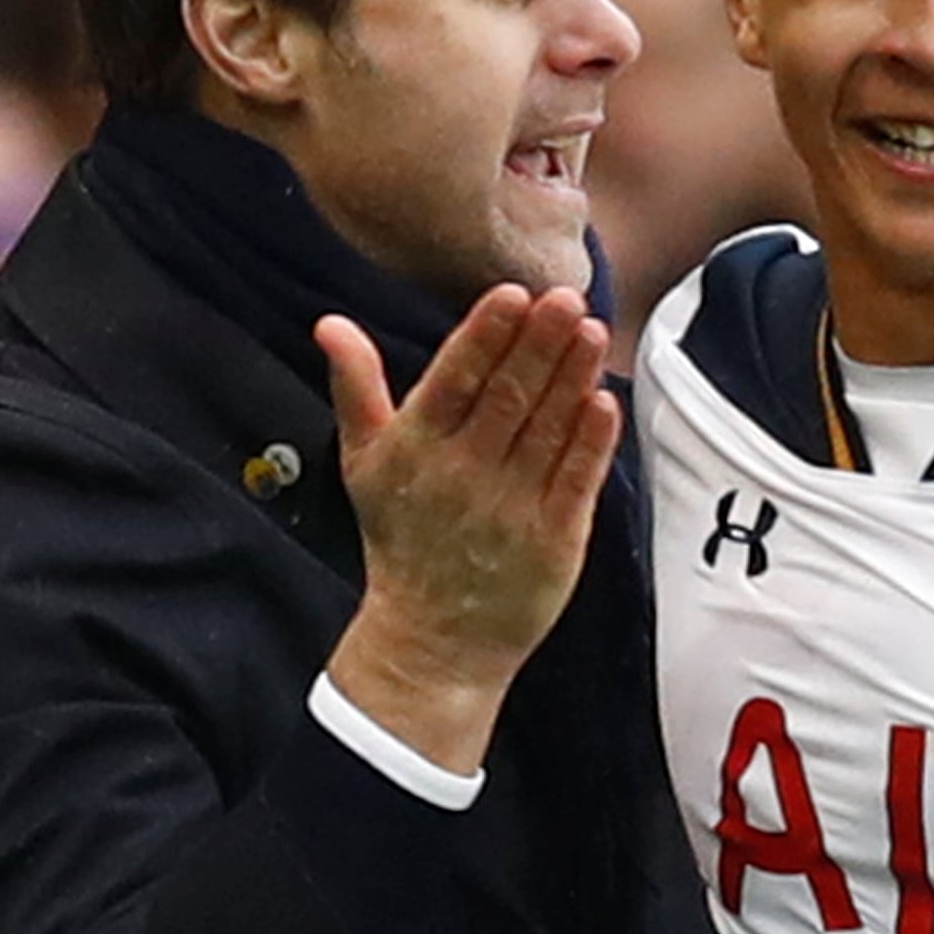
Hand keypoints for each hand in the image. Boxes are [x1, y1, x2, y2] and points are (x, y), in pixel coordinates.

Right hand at [315, 285, 620, 772]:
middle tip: (567, 297)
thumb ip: (356, 387)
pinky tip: (604, 401)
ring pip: (548, 431)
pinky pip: (575, 481)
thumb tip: (329, 323)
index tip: (514, 293)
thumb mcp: (364, 461)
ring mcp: (511, 509)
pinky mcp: (553, 540)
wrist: (433, 639)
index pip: (454, 380)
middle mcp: (463, 475)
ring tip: (592, 330)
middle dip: (539, 344)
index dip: (486, 336)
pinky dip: (591, 442)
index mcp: (416, 449)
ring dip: (572, 378)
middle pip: (508, 398)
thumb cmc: (403, 537)